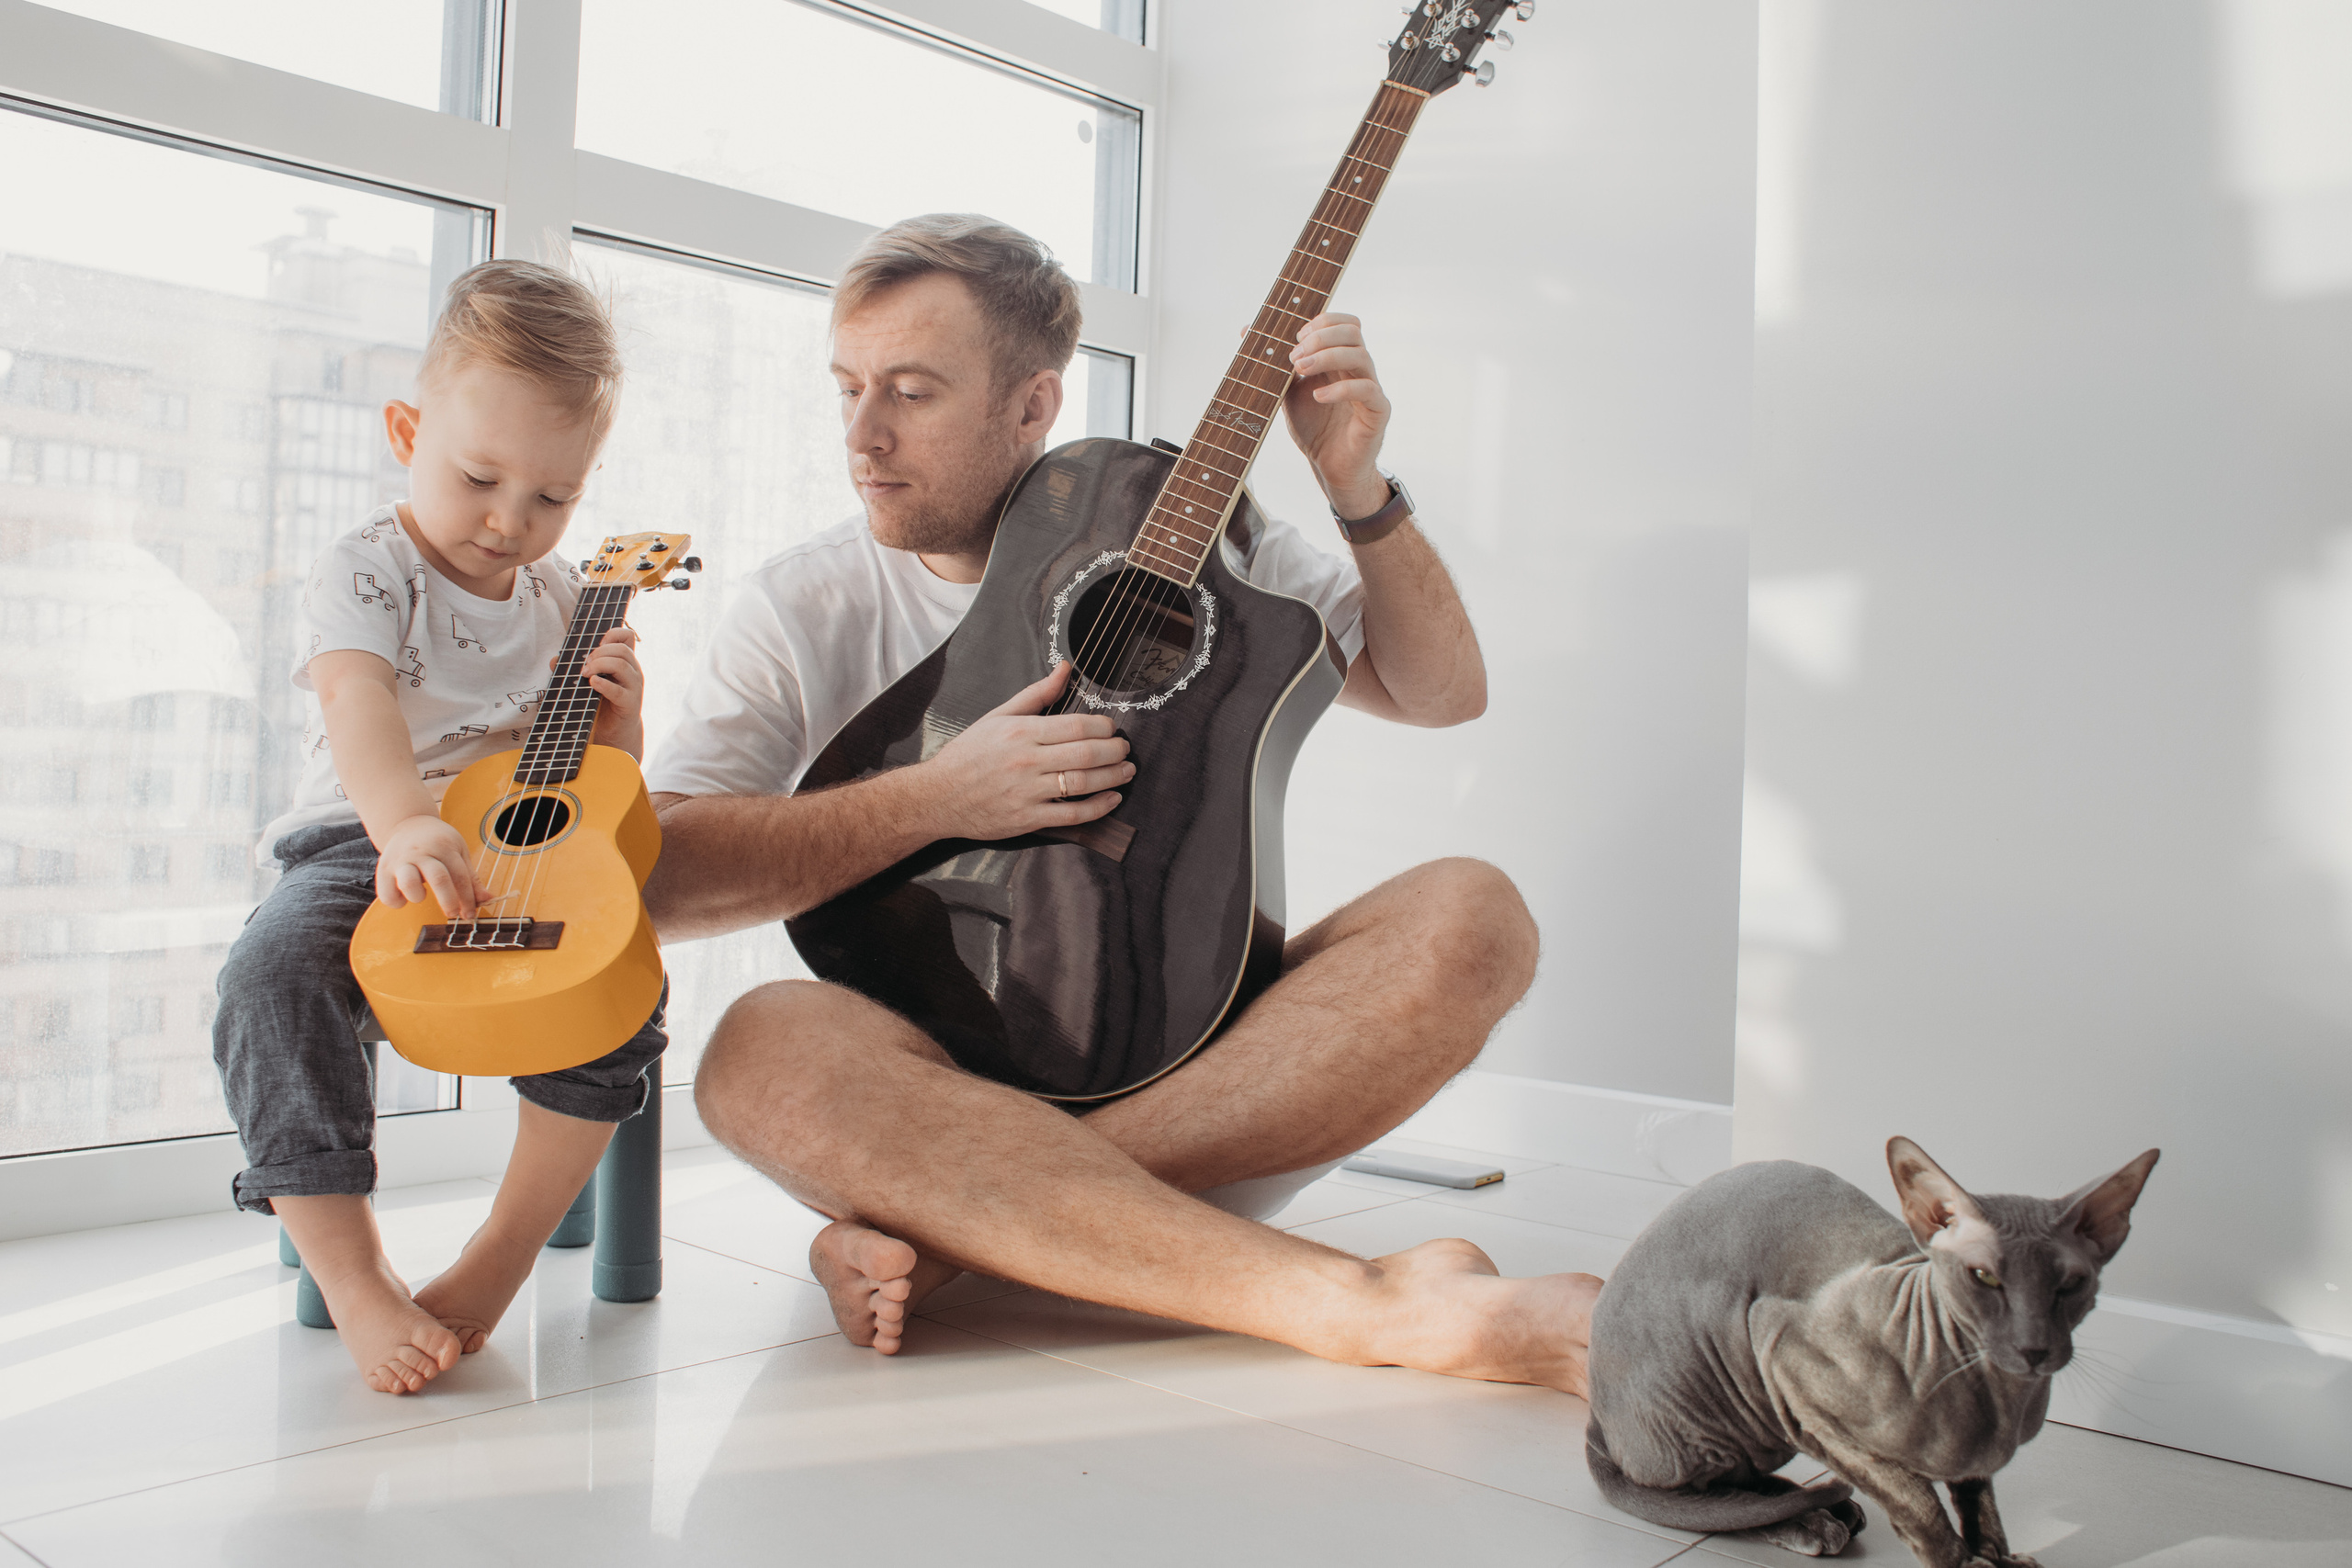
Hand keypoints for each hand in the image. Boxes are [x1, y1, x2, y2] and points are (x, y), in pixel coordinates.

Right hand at [377, 812, 479, 918]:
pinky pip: (386, 893)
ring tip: (422, 896)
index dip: (468, 899)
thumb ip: (470, 877)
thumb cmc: (438, 842)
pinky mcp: (383, 869)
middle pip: (439, 879)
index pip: (461, 876)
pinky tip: (404, 897)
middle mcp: (422, 852)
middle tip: (454, 913)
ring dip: (418, 896)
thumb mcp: (458, 852)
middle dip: (449, 901)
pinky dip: (396, 901)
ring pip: (409, 883)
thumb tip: (488, 899)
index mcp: (444, 847)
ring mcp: (401, 860)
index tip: (470, 914)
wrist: (408, 824)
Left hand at [572, 626, 644, 756]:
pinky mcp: (630, 704)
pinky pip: (619, 691)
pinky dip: (604, 685)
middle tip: (584, 665)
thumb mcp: (587, 682)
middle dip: (599, 653)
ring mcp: (633, 687)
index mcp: (624, 662)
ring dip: (599, 665)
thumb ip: (572, 669)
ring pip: (621, 665)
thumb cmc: (600, 703)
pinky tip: (592, 684)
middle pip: (621, 649)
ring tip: (585, 675)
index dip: (612, 634)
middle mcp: (633, 671)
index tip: (596, 645)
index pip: (626, 636)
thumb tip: (554, 660)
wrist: (614, 733)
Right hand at [920, 663, 1133, 840]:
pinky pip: (1072, 815)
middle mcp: (1027, 762)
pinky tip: (1112, 799)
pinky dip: (1098, 808)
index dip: (1103, 727)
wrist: (937, 796)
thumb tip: (1065, 669)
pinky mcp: (1028, 819)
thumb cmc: (968, 754)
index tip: (1112, 728)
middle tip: (1125, 749)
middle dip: (1115, 751)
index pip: (1077, 726)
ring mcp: (1028, 793)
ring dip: (1114, 777)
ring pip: (1083, 784)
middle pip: (1086, 754)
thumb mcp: (997, 717)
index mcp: (1021, 732)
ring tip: (1127, 771)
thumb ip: (1036, 694)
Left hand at [1283, 312, 1391, 517]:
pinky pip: (1366, 390)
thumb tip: (1245, 330)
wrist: (1329, 466)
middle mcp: (1360, 369)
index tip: (1296, 337)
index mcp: (1343, 358)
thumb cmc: (1313, 427)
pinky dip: (1340, 389)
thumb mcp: (1287, 390)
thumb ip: (1273, 362)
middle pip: (1353, 332)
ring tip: (1300, 370)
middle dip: (1320, 337)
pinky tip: (1318, 396)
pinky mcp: (1378, 412)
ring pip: (1360, 356)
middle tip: (1294, 356)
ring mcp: (1371, 388)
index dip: (1322, 321)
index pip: (1346, 323)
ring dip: (1326, 357)